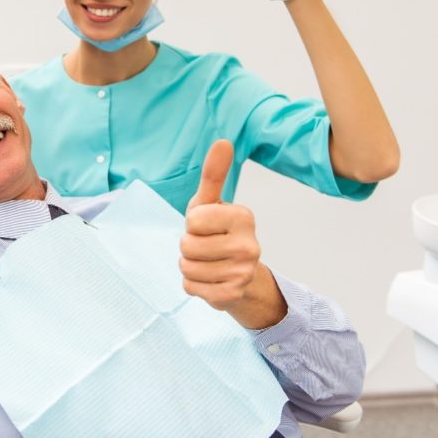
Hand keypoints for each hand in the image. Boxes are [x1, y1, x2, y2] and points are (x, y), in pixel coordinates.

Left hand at [180, 140, 283, 326]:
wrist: (238, 274)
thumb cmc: (217, 231)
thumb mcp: (210, 202)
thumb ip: (214, 174)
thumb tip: (222, 141)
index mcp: (244, 217)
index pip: (194, 220)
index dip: (193, 223)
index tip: (207, 226)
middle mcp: (250, 246)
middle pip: (187, 245)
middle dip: (188, 246)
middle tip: (205, 246)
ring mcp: (243, 273)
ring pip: (186, 268)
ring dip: (189, 265)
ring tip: (206, 262)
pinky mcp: (232, 296)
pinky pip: (190, 287)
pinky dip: (192, 284)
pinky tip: (209, 279)